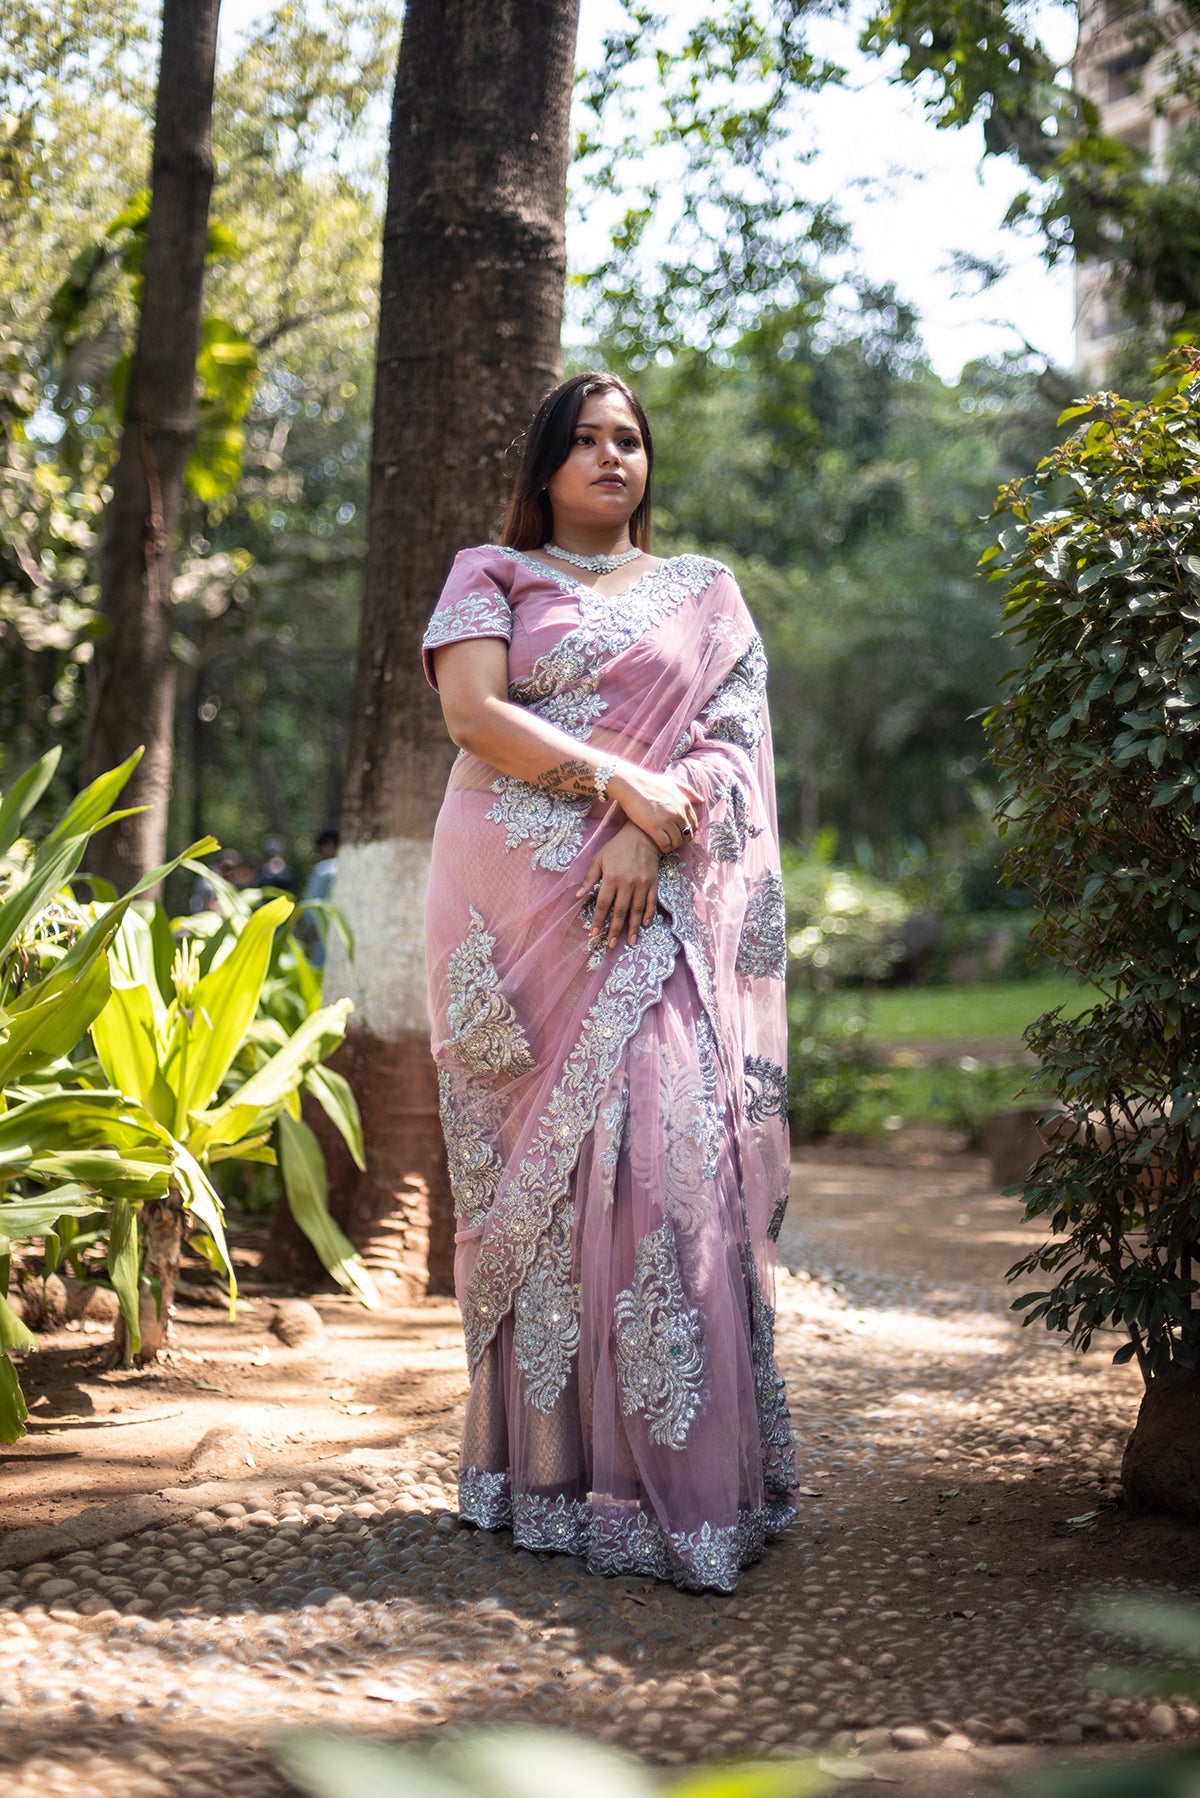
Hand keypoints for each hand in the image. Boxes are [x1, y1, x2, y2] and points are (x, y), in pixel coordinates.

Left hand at [575, 822, 660, 949]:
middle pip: (620, 911)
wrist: (643, 835)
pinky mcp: (653, 883)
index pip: (603, 904)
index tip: (594, 934)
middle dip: (614, 930)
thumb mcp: (599, 859)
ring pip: (637, 910)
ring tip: (629, 942)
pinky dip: (648, 914)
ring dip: (632, 927)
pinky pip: (651, 902)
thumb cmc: (617, 848)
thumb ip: (588, 879)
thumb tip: (577, 897)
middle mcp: (627, 883)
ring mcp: (642, 884)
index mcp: (611, 878)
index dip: (598, 920)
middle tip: (610, 945)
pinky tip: (644, 925)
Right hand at [607, 763, 700, 853]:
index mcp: (684, 803)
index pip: (694, 824)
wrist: (631, 784)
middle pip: (687, 835)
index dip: (688, 831)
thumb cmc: (650, 782)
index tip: (680, 833)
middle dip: (681, 840)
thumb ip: (688, 791)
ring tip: (666, 844)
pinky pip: (665, 845)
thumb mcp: (672, 782)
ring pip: (677, 842)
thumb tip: (702, 801)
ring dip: (673, 845)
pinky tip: (659, 846)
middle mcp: (679, 813)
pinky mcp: (655, 828)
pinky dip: (664, 848)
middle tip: (673, 840)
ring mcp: (667, 821)